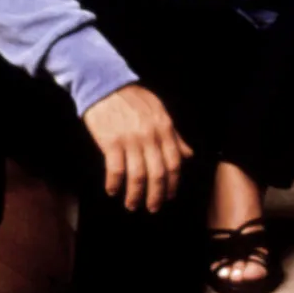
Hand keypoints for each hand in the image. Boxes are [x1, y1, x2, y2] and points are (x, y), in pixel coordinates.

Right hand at [82, 84, 192, 212]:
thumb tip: (188, 155)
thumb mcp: (160, 112)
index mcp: (164, 128)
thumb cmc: (133, 99)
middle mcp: (150, 136)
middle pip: (158, 173)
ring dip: (135, 195)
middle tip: (153, 208)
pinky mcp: (111, 142)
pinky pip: (115, 169)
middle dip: (156, 195)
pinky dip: (115, 183)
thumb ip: (174, 135)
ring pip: (138, 176)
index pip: (174, 162)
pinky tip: (113, 190)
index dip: (173, 183)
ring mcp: (130, 139)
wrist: (105, 84)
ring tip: (132, 205)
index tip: (169, 196)